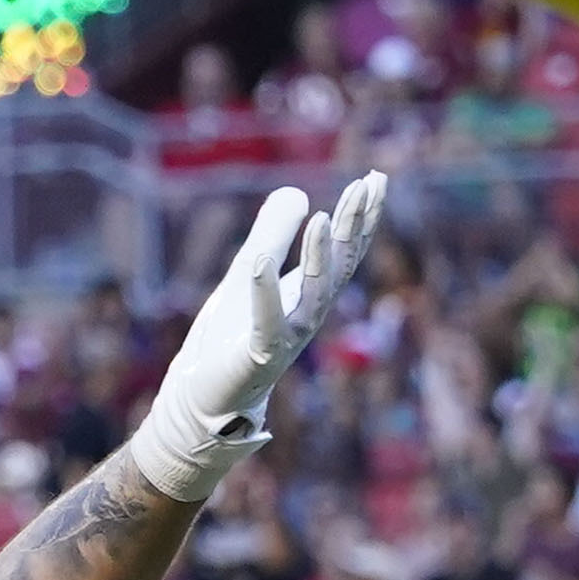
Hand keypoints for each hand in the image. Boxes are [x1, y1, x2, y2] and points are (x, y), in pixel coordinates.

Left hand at [122, 175, 387, 503]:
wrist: (202, 401)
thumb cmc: (229, 340)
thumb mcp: (247, 273)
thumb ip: (271, 235)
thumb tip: (298, 194)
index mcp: (306, 293)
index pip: (344, 250)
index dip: (361, 215)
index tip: (376, 178)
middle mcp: (305, 314)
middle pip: (340, 266)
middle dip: (353, 226)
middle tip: (367, 186)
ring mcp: (285, 338)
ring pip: (313, 295)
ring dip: (318, 257)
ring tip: (320, 218)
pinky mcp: (256, 358)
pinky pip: (264, 323)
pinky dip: (263, 293)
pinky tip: (258, 262)